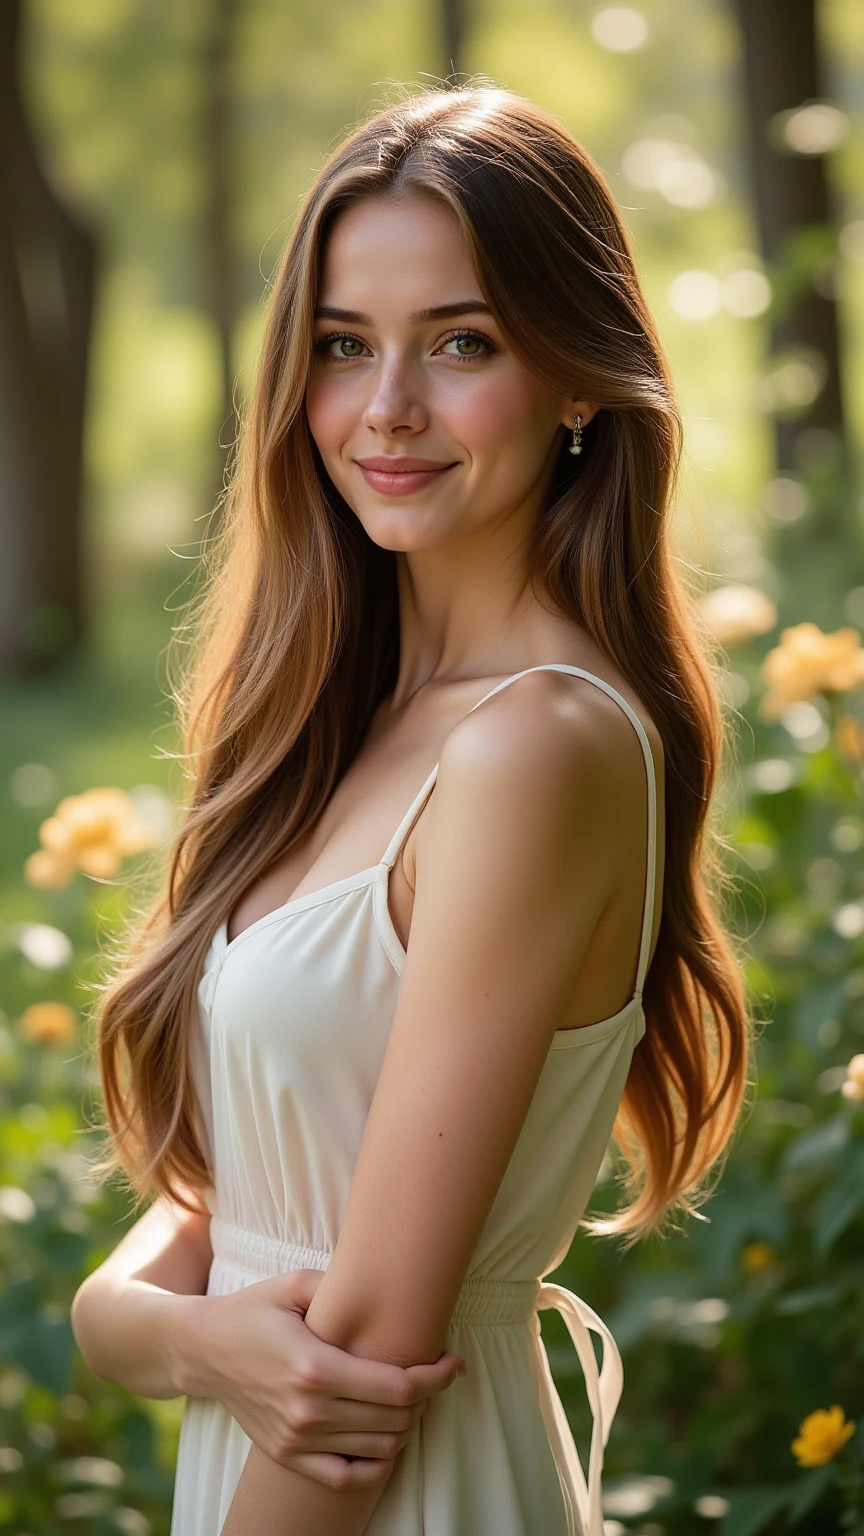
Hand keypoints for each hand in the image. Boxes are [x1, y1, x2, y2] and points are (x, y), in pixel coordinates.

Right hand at [188, 1268, 466, 1489]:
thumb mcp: (294, 1284)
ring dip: (406, 1426)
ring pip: (379, 1448)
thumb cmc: (253, 1311)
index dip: (435, 1378)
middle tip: (433, 1374)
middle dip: (426, 1398)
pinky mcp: (287, 1456)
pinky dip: (376, 1466)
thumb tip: (389, 1284)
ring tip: (411, 1399)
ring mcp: (297, 1439)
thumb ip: (341, 1285)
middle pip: (395, 1419)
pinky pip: (346, 1478)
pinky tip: (387, 1442)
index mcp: (315, 1367)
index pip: (397, 1388)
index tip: (453, 1363)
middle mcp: (308, 1411)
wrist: (204, 1351)